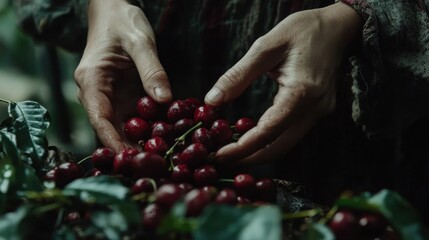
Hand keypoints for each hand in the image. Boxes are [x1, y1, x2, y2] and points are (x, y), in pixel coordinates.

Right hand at [74, 0, 171, 151]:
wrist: (116, 12)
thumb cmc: (123, 21)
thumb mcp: (140, 41)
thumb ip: (151, 68)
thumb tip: (164, 99)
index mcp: (92, 81)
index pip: (99, 118)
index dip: (112, 141)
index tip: (128, 158)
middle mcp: (98, 94)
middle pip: (110, 129)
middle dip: (128, 149)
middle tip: (151, 166)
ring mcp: (111, 98)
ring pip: (123, 128)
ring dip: (139, 144)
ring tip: (161, 160)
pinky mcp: (124, 98)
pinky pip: (136, 119)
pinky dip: (148, 131)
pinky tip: (166, 141)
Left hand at [205, 2, 361, 165]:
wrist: (338, 27)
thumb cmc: (303, 30)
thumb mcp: (267, 46)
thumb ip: (239, 75)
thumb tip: (212, 101)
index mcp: (304, 92)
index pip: (269, 130)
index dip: (242, 147)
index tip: (218, 155)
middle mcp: (316, 109)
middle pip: (279, 147)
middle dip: (249, 158)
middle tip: (219, 160)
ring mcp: (320, 113)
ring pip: (286, 144)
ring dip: (258, 153)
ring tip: (230, 153)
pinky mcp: (318, 112)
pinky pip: (291, 134)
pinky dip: (269, 141)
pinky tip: (250, 138)